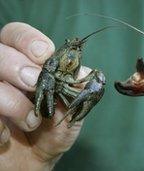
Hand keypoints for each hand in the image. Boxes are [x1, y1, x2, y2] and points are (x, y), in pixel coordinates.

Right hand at [0, 22, 89, 169]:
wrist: (34, 162)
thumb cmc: (52, 132)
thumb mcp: (71, 113)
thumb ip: (77, 92)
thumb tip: (84, 71)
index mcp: (25, 65)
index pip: (16, 35)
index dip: (28, 39)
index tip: (45, 54)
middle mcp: (3, 74)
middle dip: (17, 66)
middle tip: (34, 84)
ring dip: (13, 101)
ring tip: (32, 121)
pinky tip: (7, 137)